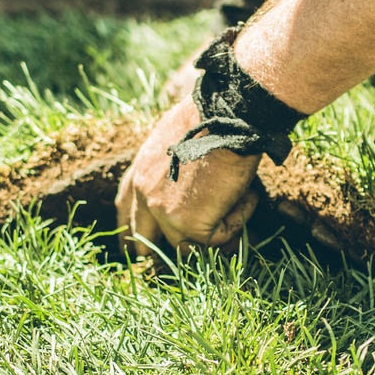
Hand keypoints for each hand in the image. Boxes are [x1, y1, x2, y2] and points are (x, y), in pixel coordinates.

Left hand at [115, 97, 262, 261]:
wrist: (228, 117)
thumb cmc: (213, 118)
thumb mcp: (177, 136)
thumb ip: (172, 162)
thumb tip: (191, 178)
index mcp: (141, 169)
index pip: (126, 204)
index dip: (129, 224)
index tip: (132, 241)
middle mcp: (145, 192)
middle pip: (143, 234)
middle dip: (152, 249)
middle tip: (167, 257)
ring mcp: (164, 212)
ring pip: (186, 244)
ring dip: (216, 229)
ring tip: (239, 202)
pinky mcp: (188, 224)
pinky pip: (216, 239)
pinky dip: (238, 220)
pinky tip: (248, 196)